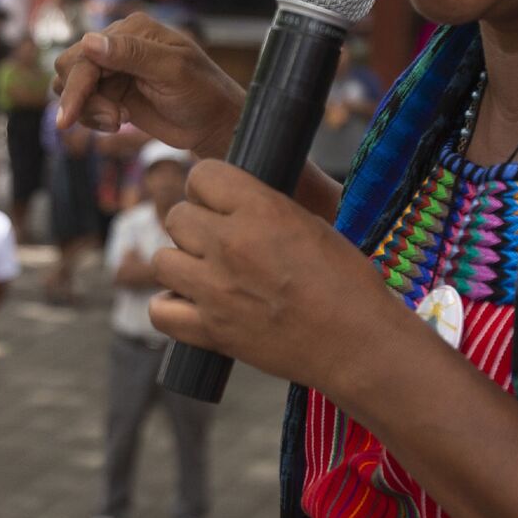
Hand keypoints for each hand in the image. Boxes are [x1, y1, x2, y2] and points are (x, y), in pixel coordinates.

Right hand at [53, 13, 245, 159]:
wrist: (213, 123)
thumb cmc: (203, 94)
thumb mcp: (172, 71)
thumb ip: (132, 54)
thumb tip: (89, 40)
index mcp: (133, 30)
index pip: (86, 54)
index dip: (77, 86)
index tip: (70, 117)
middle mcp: (119, 44)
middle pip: (70, 67)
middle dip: (82, 98)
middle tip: (115, 119)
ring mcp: (114, 68)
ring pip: (71, 85)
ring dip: (87, 109)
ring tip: (118, 121)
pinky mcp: (112, 91)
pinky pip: (82, 102)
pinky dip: (91, 117)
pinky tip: (118, 123)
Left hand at [150, 160, 397, 389]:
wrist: (358, 343)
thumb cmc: (348, 283)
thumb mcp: (312, 225)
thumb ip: (267, 210)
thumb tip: (235, 202)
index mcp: (261, 211)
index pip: (202, 175)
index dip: (209, 187)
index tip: (219, 201)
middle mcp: (230, 245)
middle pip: (177, 216)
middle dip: (195, 225)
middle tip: (219, 242)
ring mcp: (215, 290)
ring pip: (162, 260)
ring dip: (181, 263)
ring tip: (206, 273)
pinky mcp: (211, 331)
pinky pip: (159, 311)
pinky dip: (170, 307)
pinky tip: (192, 304)